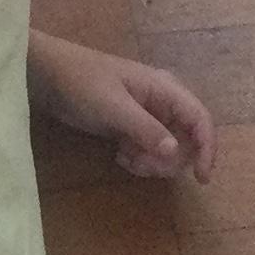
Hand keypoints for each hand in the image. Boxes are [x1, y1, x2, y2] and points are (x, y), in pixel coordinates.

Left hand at [29, 32, 216, 181]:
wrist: (48, 77)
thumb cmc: (82, 83)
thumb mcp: (113, 107)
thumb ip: (146, 129)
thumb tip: (176, 154)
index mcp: (164, 89)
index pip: (200, 119)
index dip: (207, 148)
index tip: (201, 178)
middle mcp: (162, 102)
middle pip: (186, 140)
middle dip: (168, 160)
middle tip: (142, 163)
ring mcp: (146, 115)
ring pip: (167, 150)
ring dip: (151, 162)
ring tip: (126, 157)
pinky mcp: (131, 127)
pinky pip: (148, 151)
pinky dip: (138, 159)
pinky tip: (118, 154)